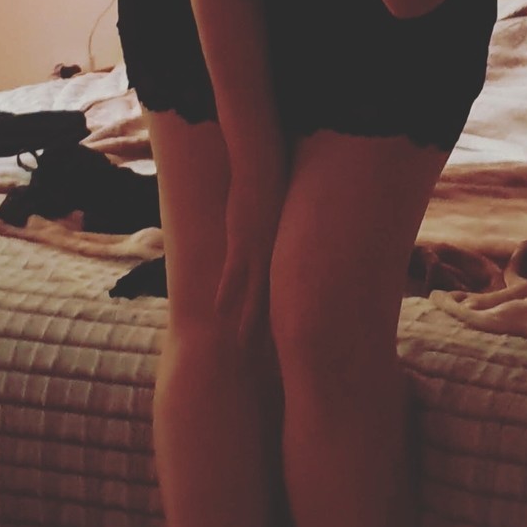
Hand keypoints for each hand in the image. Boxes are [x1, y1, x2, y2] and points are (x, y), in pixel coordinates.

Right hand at [214, 162, 288, 352]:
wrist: (267, 165)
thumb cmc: (281, 177)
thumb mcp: (296, 206)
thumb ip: (300, 223)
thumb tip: (309, 230)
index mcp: (297, 250)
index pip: (298, 291)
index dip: (298, 315)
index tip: (303, 338)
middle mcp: (282, 256)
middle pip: (281, 302)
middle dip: (279, 332)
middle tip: (281, 361)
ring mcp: (261, 251)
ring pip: (257, 297)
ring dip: (250, 323)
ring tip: (245, 350)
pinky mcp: (242, 243)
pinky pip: (233, 276)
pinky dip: (226, 294)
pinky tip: (218, 313)